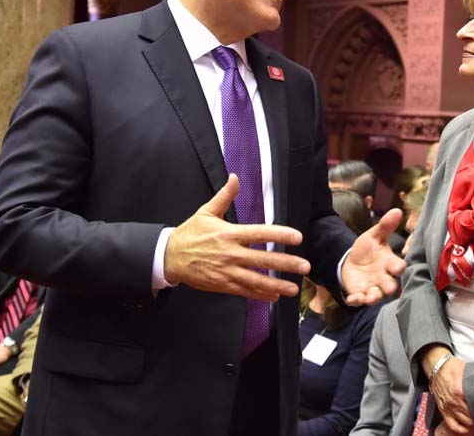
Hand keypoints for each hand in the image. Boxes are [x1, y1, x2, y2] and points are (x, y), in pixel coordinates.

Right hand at [164, 175, 310, 300]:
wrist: (169, 256)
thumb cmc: (190, 233)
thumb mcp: (206, 211)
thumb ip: (224, 196)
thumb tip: (235, 177)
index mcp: (229, 233)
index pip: (260, 233)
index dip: (280, 234)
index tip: (297, 237)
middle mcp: (230, 253)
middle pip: (263, 259)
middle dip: (286, 263)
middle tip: (305, 266)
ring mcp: (226, 270)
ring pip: (256, 279)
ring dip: (276, 285)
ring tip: (293, 288)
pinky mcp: (221, 284)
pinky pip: (244, 291)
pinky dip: (259, 294)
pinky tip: (273, 296)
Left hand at [341, 208, 406, 305]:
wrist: (353, 260)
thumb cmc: (368, 249)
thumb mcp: (374, 235)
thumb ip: (385, 226)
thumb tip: (397, 210)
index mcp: (389, 263)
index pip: (398, 266)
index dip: (399, 268)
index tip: (399, 267)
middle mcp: (383, 277)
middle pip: (390, 285)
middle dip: (390, 287)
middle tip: (389, 288)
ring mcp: (372, 287)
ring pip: (376, 296)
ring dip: (373, 297)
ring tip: (370, 297)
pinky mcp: (359, 293)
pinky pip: (359, 299)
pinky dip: (356, 300)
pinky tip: (352, 298)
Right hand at [423, 347, 473, 434]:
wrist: (436, 367)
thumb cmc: (450, 367)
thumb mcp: (466, 369)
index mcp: (460, 391)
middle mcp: (454, 401)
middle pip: (472, 416)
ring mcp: (448, 407)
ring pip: (465, 422)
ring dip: (472, 421)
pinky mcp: (443, 410)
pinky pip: (452, 425)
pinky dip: (460, 428)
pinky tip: (466, 427)